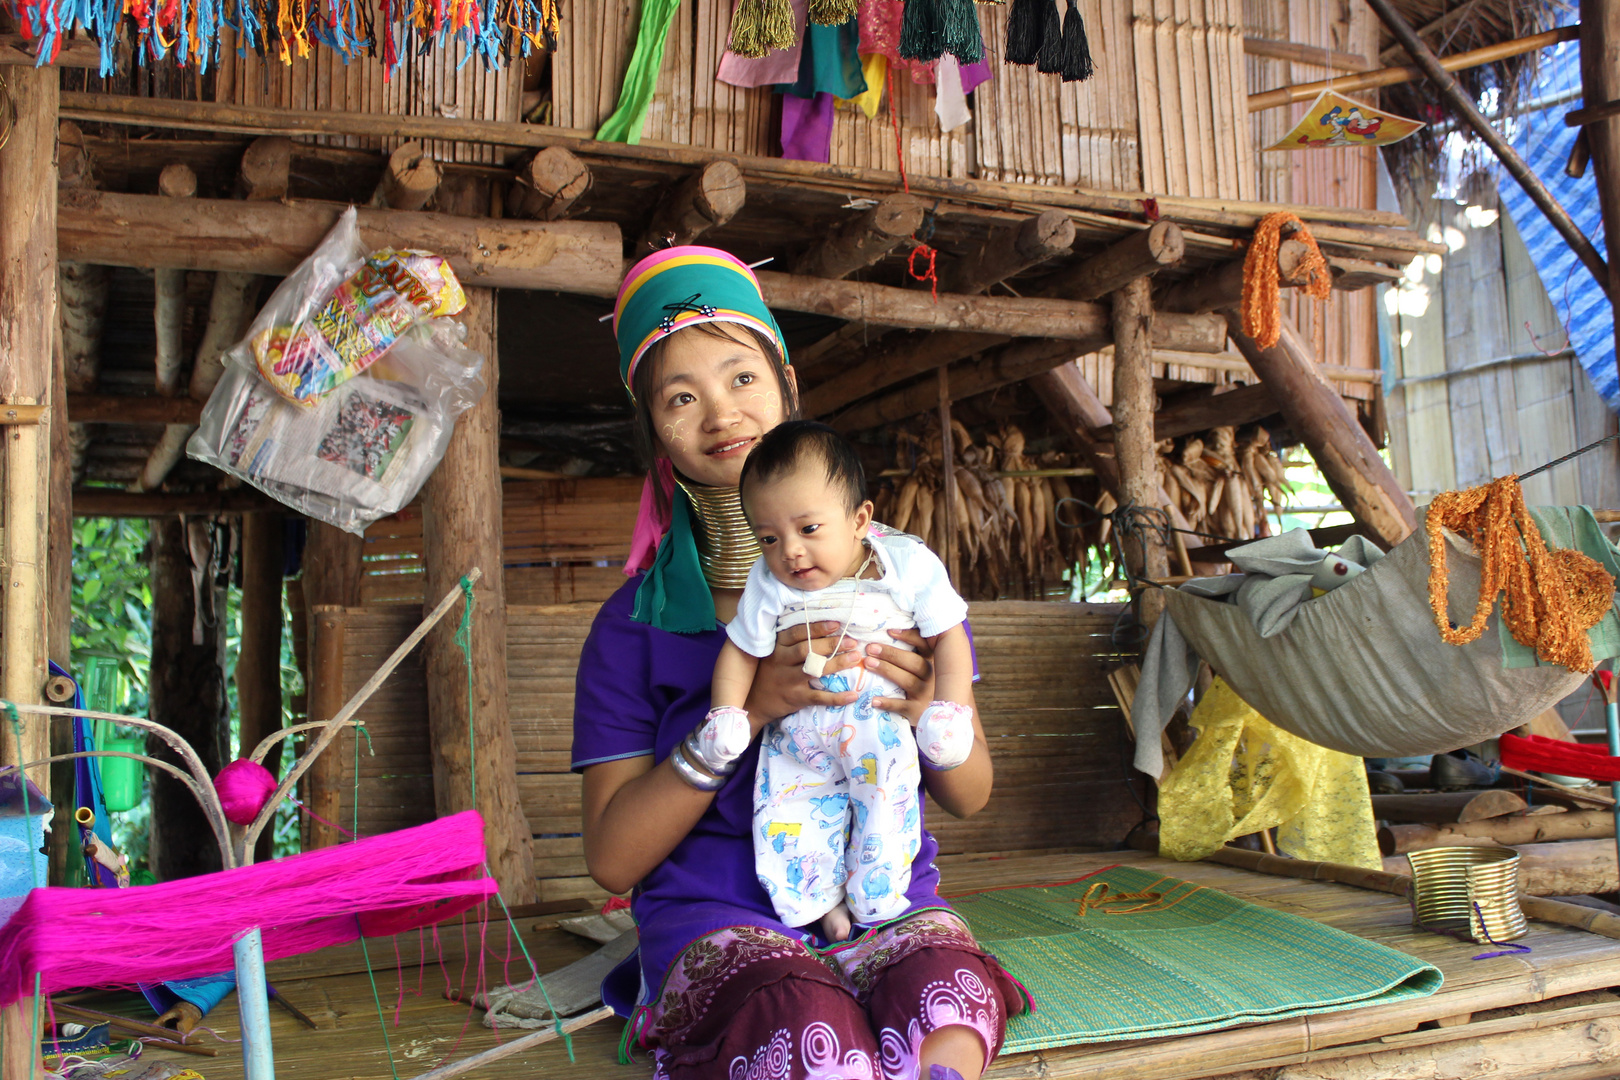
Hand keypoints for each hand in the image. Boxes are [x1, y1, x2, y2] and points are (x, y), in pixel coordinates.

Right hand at [743, 621, 859, 732]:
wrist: (754, 703)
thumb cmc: (770, 672)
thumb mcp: (774, 652)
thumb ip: (792, 640)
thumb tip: (823, 624)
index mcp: (777, 647)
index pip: (797, 633)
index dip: (817, 628)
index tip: (836, 624)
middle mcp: (781, 662)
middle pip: (807, 650)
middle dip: (831, 644)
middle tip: (852, 641)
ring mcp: (789, 681)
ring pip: (814, 671)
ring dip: (837, 664)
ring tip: (855, 657)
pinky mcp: (796, 698)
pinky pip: (818, 697)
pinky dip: (836, 697)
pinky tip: (853, 695)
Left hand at [867, 628, 935, 725]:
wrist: (933, 717)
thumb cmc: (921, 686)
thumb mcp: (922, 669)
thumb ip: (911, 653)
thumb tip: (887, 631)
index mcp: (933, 662)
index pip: (925, 646)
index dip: (909, 637)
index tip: (889, 631)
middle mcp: (933, 677)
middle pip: (914, 662)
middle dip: (891, 654)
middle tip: (870, 648)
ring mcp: (926, 694)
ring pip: (908, 681)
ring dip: (887, 671)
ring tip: (868, 663)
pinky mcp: (918, 711)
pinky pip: (902, 706)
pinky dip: (888, 702)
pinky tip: (874, 699)